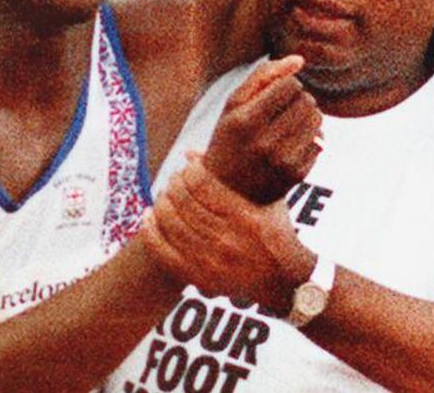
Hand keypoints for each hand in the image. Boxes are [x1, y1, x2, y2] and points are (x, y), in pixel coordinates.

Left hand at [142, 155, 312, 310]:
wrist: (285, 280)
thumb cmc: (277, 233)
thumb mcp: (267, 199)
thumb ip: (234, 176)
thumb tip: (189, 153)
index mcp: (244, 216)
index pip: (202, 184)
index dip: (189, 171)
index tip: (188, 168)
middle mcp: (227, 239)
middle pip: (183, 201)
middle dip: (174, 184)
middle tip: (174, 179)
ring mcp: (212, 261)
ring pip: (172, 224)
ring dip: (162, 203)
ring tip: (164, 195)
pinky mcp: (200, 278)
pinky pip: (164, 252)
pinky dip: (151, 232)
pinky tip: (148, 217)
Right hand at [203, 55, 322, 203]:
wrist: (228, 191)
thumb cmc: (230, 139)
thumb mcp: (234, 105)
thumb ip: (263, 76)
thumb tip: (299, 59)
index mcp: (246, 121)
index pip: (288, 85)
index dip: (287, 83)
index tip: (277, 93)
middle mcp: (264, 142)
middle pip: (306, 101)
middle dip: (300, 98)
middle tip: (286, 106)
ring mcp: (282, 161)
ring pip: (316, 119)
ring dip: (309, 114)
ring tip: (293, 120)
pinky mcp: (297, 175)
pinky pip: (320, 141)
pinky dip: (311, 136)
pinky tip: (295, 141)